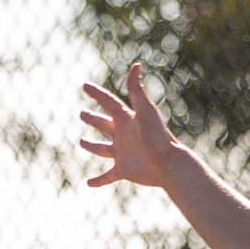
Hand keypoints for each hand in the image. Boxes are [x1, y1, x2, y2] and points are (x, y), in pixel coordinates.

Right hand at [79, 64, 189, 189]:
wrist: (168, 163)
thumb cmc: (158, 136)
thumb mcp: (145, 110)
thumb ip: (137, 89)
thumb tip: (136, 65)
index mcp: (127, 119)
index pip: (108, 103)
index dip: (97, 94)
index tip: (84, 86)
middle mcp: (123, 135)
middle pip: (104, 124)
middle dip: (93, 119)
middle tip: (81, 113)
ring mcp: (122, 153)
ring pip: (103, 149)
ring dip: (92, 146)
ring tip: (81, 142)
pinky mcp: (123, 170)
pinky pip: (107, 176)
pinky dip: (98, 180)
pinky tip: (89, 183)